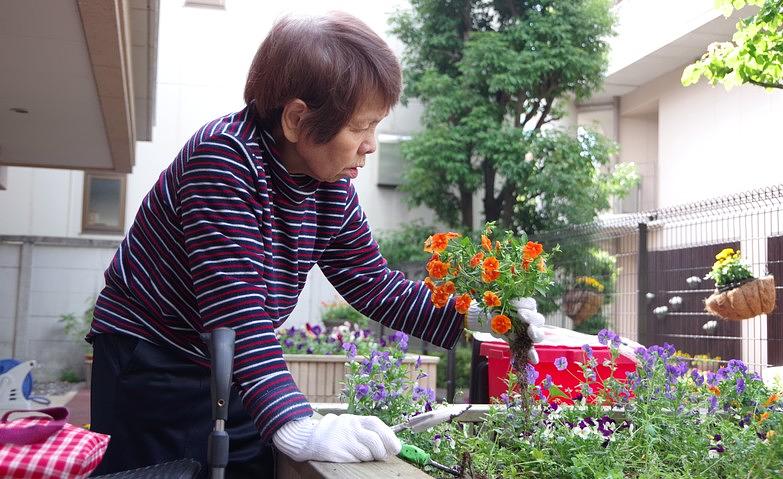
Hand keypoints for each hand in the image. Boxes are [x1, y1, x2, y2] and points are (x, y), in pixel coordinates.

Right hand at [273, 413, 401, 462]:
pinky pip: (354, 460)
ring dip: (369, 458)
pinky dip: (357, 461)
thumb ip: (367, 429)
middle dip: (382, 452)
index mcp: (355, 419)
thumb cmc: (336, 432)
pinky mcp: (336, 452)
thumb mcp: (351, 424)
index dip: (389, 437)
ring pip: (366, 454)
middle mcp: (350, 428)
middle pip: (374, 441)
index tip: (396, 448)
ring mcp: (343, 440)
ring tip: (364, 456)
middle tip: (382, 456)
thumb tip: (391, 440)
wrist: (310, 437)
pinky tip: (352, 457)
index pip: (377, 425)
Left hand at [465, 297, 544, 363]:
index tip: (515, 307)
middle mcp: (531, 319)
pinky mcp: (525, 344)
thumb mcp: (496, 306)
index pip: (530, 304)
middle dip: (532, 319)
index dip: (524, 305)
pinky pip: (530, 350)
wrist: (489, 321)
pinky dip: (531, 354)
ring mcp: (529, 332)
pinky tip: (533, 359)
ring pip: (538, 334)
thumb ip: (499, 308)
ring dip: (536, 335)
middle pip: (538, 319)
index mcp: (526, 306)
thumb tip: (500, 313)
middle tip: (523, 317)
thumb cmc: (496, 310)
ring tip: (532, 334)